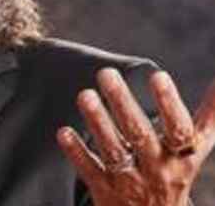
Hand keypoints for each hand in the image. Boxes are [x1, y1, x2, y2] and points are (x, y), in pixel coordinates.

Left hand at [57, 68, 214, 205]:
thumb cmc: (174, 174)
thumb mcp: (194, 151)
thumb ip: (207, 118)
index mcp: (181, 156)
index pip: (179, 129)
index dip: (170, 103)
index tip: (157, 76)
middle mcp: (157, 169)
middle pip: (140, 135)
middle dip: (123, 103)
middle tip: (106, 73)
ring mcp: (131, 181)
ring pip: (114, 151)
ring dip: (98, 122)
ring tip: (84, 94)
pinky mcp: (106, 191)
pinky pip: (90, 171)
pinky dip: (77, 152)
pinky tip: (63, 131)